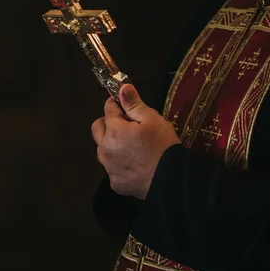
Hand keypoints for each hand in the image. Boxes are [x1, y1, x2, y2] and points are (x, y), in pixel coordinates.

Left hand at [91, 84, 180, 199]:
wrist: (171, 180)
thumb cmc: (163, 146)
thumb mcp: (152, 119)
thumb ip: (134, 104)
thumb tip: (122, 88)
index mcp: (114, 130)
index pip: (108, 109)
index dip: (117, 104)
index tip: (125, 105)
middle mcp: (105, 149)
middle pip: (97, 128)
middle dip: (108, 123)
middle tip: (127, 125)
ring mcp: (108, 167)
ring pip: (102, 149)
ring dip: (111, 143)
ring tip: (131, 146)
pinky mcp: (115, 182)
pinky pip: (111, 168)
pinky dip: (119, 163)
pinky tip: (135, 163)